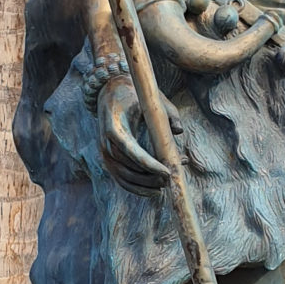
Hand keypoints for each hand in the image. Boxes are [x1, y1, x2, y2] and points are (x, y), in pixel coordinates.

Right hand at [97, 74, 170, 194]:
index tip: (167, 172)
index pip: (131, 151)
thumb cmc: (136, 95)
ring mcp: (105, 152)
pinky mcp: (108, 159)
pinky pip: (121, 179)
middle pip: (127, 167)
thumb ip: (168, 113)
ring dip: (145, 185)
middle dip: (149, 177)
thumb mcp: (153, 99)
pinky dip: (136, 188)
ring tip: (164, 186)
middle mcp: (106, 142)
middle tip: (170, 180)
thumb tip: (179, 131)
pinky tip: (153, 191)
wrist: (111, 92)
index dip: (149, 164)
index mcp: (114, 126)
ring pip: (124, 177)